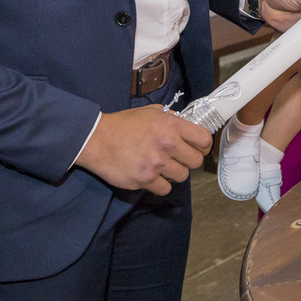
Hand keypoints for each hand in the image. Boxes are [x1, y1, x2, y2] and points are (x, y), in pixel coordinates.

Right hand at [75, 105, 210, 194]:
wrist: (96, 139)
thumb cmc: (124, 124)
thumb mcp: (151, 112)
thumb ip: (171, 118)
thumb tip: (187, 124)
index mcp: (171, 125)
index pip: (204, 139)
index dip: (204, 145)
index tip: (198, 147)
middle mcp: (167, 144)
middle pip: (196, 160)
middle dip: (190, 160)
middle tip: (179, 158)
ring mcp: (156, 163)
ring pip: (182, 176)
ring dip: (175, 173)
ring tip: (163, 166)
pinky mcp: (144, 179)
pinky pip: (165, 188)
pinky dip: (160, 185)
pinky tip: (153, 176)